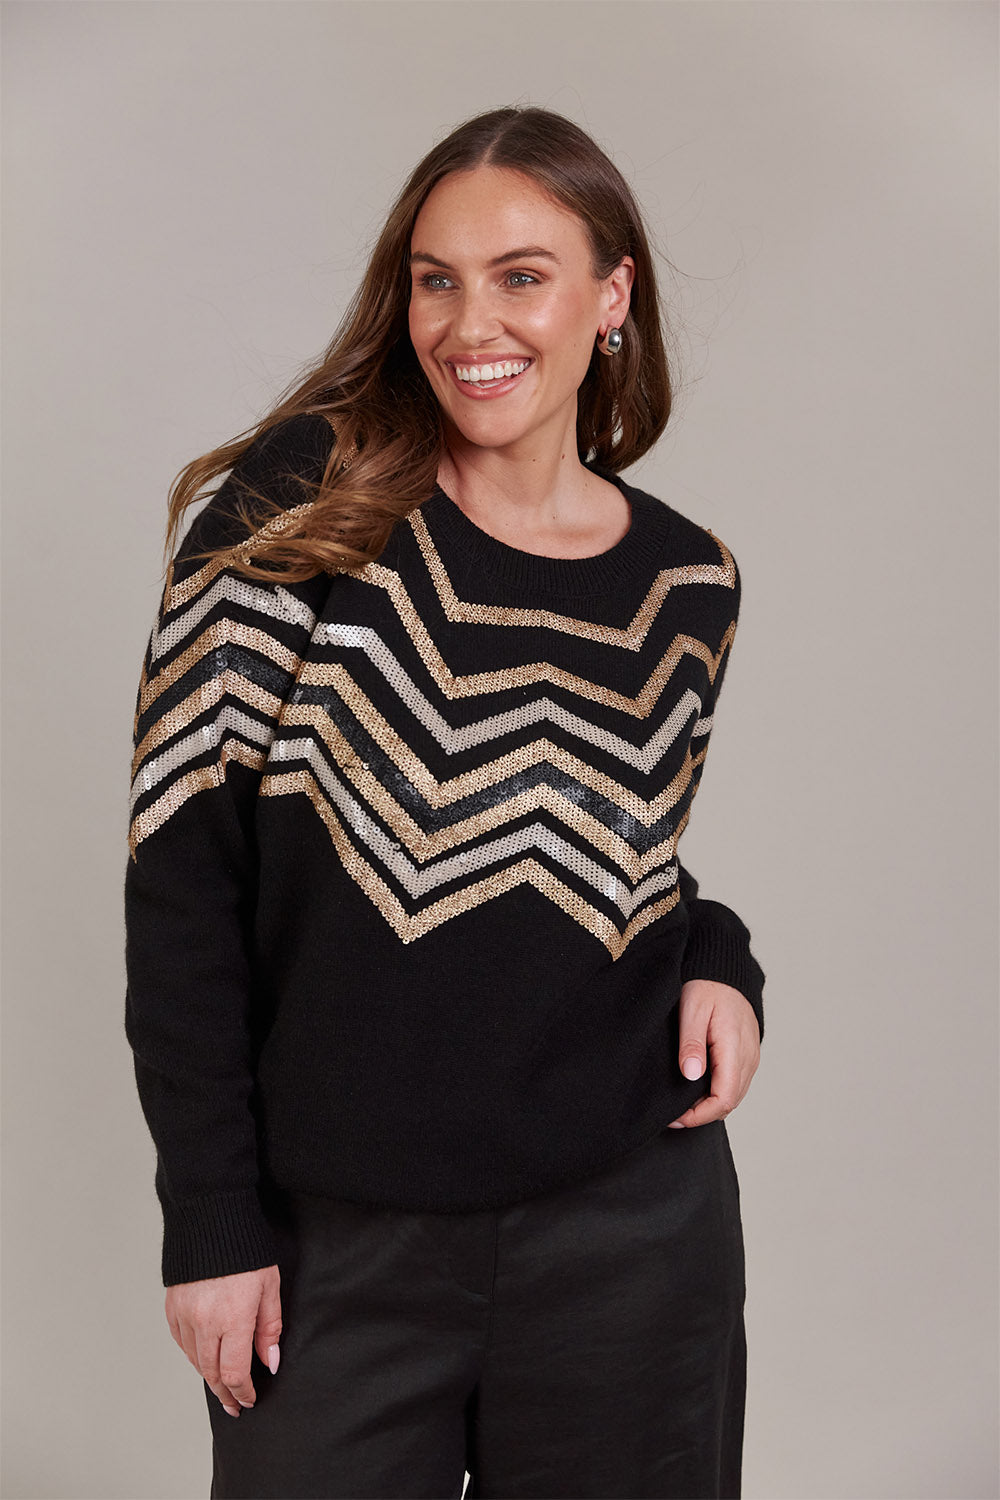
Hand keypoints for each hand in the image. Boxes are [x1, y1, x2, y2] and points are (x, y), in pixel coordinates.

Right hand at [165, 1265, 281, 1416]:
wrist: (211, 1219)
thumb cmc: (247, 1251)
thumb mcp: (269, 1287)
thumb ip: (269, 1328)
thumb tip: (269, 1361)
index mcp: (233, 1318)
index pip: (234, 1373)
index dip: (242, 1392)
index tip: (249, 1400)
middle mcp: (204, 1322)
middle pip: (212, 1373)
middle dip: (225, 1394)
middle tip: (234, 1406)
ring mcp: (184, 1315)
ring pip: (194, 1360)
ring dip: (209, 1376)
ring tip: (222, 1386)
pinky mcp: (172, 1307)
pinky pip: (181, 1342)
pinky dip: (193, 1355)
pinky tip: (204, 1358)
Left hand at [668, 978, 759, 1127]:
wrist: (724, 970)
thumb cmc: (707, 986)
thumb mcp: (693, 1010)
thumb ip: (692, 1043)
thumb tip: (690, 1075)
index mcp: (734, 1048)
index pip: (724, 1098)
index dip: (700, 1115)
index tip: (675, 1117)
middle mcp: (748, 1057)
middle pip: (730, 1102)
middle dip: (702, 1114)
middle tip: (672, 1114)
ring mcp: (750, 1056)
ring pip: (733, 1095)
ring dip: (709, 1105)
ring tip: (681, 1103)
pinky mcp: (746, 1054)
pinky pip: (735, 1083)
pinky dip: (717, 1092)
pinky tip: (696, 1088)